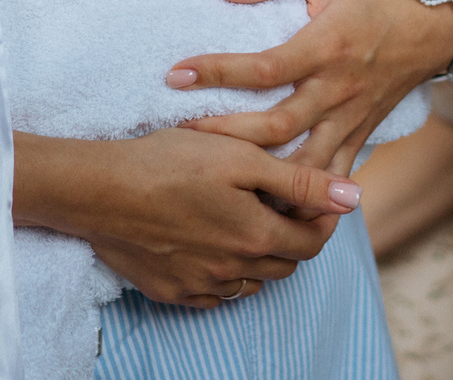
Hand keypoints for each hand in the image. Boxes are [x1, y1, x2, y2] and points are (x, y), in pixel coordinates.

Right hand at [34, 125, 357, 306]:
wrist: (99, 190)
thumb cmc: (170, 162)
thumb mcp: (242, 158)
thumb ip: (300, 181)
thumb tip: (352, 198)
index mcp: (256, 237)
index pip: (312, 242)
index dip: (323, 219)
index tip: (317, 198)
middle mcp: (233, 270)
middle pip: (285, 263)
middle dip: (294, 236)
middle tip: (283, 204)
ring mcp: (200, 286)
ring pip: (251, 281)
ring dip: (261, 256)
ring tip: (248, 220)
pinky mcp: (171, 291)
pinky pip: (214, 294)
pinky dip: (226, 274)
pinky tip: (214, 244)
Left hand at [169, 0, 452, 175]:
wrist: (441, 19)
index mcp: (329, 46)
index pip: (266, 68)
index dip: (218, 73)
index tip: (175, 76)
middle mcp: (339, 89)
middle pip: (276, 127)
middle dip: (224, 135)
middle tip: (178, 135)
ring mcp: (352, 118)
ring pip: (305, 165)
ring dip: (263, 181)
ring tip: (216, 187)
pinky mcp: (362, 134)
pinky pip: (334, 177)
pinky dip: (307, 199)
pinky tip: (272, 212)